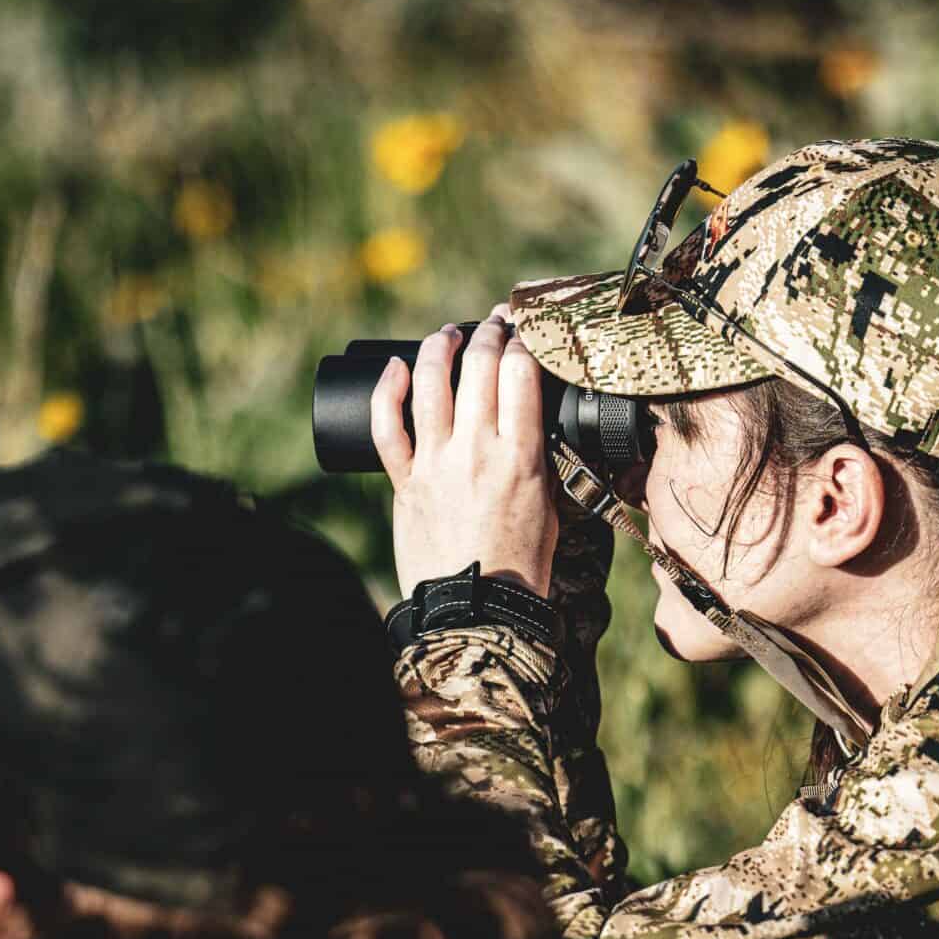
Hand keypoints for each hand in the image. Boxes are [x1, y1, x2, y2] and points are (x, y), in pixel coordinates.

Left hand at [369, 308, 559, 598]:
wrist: (474, 612)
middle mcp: (476, 450)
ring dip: (440, 348)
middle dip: (490, 334)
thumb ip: (542, 464)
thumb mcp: (550, 509)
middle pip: (480, 366)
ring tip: (448, 335)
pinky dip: (387, 391)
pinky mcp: (405, 482)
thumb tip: (536, 430)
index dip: (526, 343)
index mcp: (522, 457)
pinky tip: (395, 367)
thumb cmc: (519, 568)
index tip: (528, 334)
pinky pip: (387, 426)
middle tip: (495, 326)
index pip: (522, 374)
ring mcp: (436, 463)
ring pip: (430, 383)